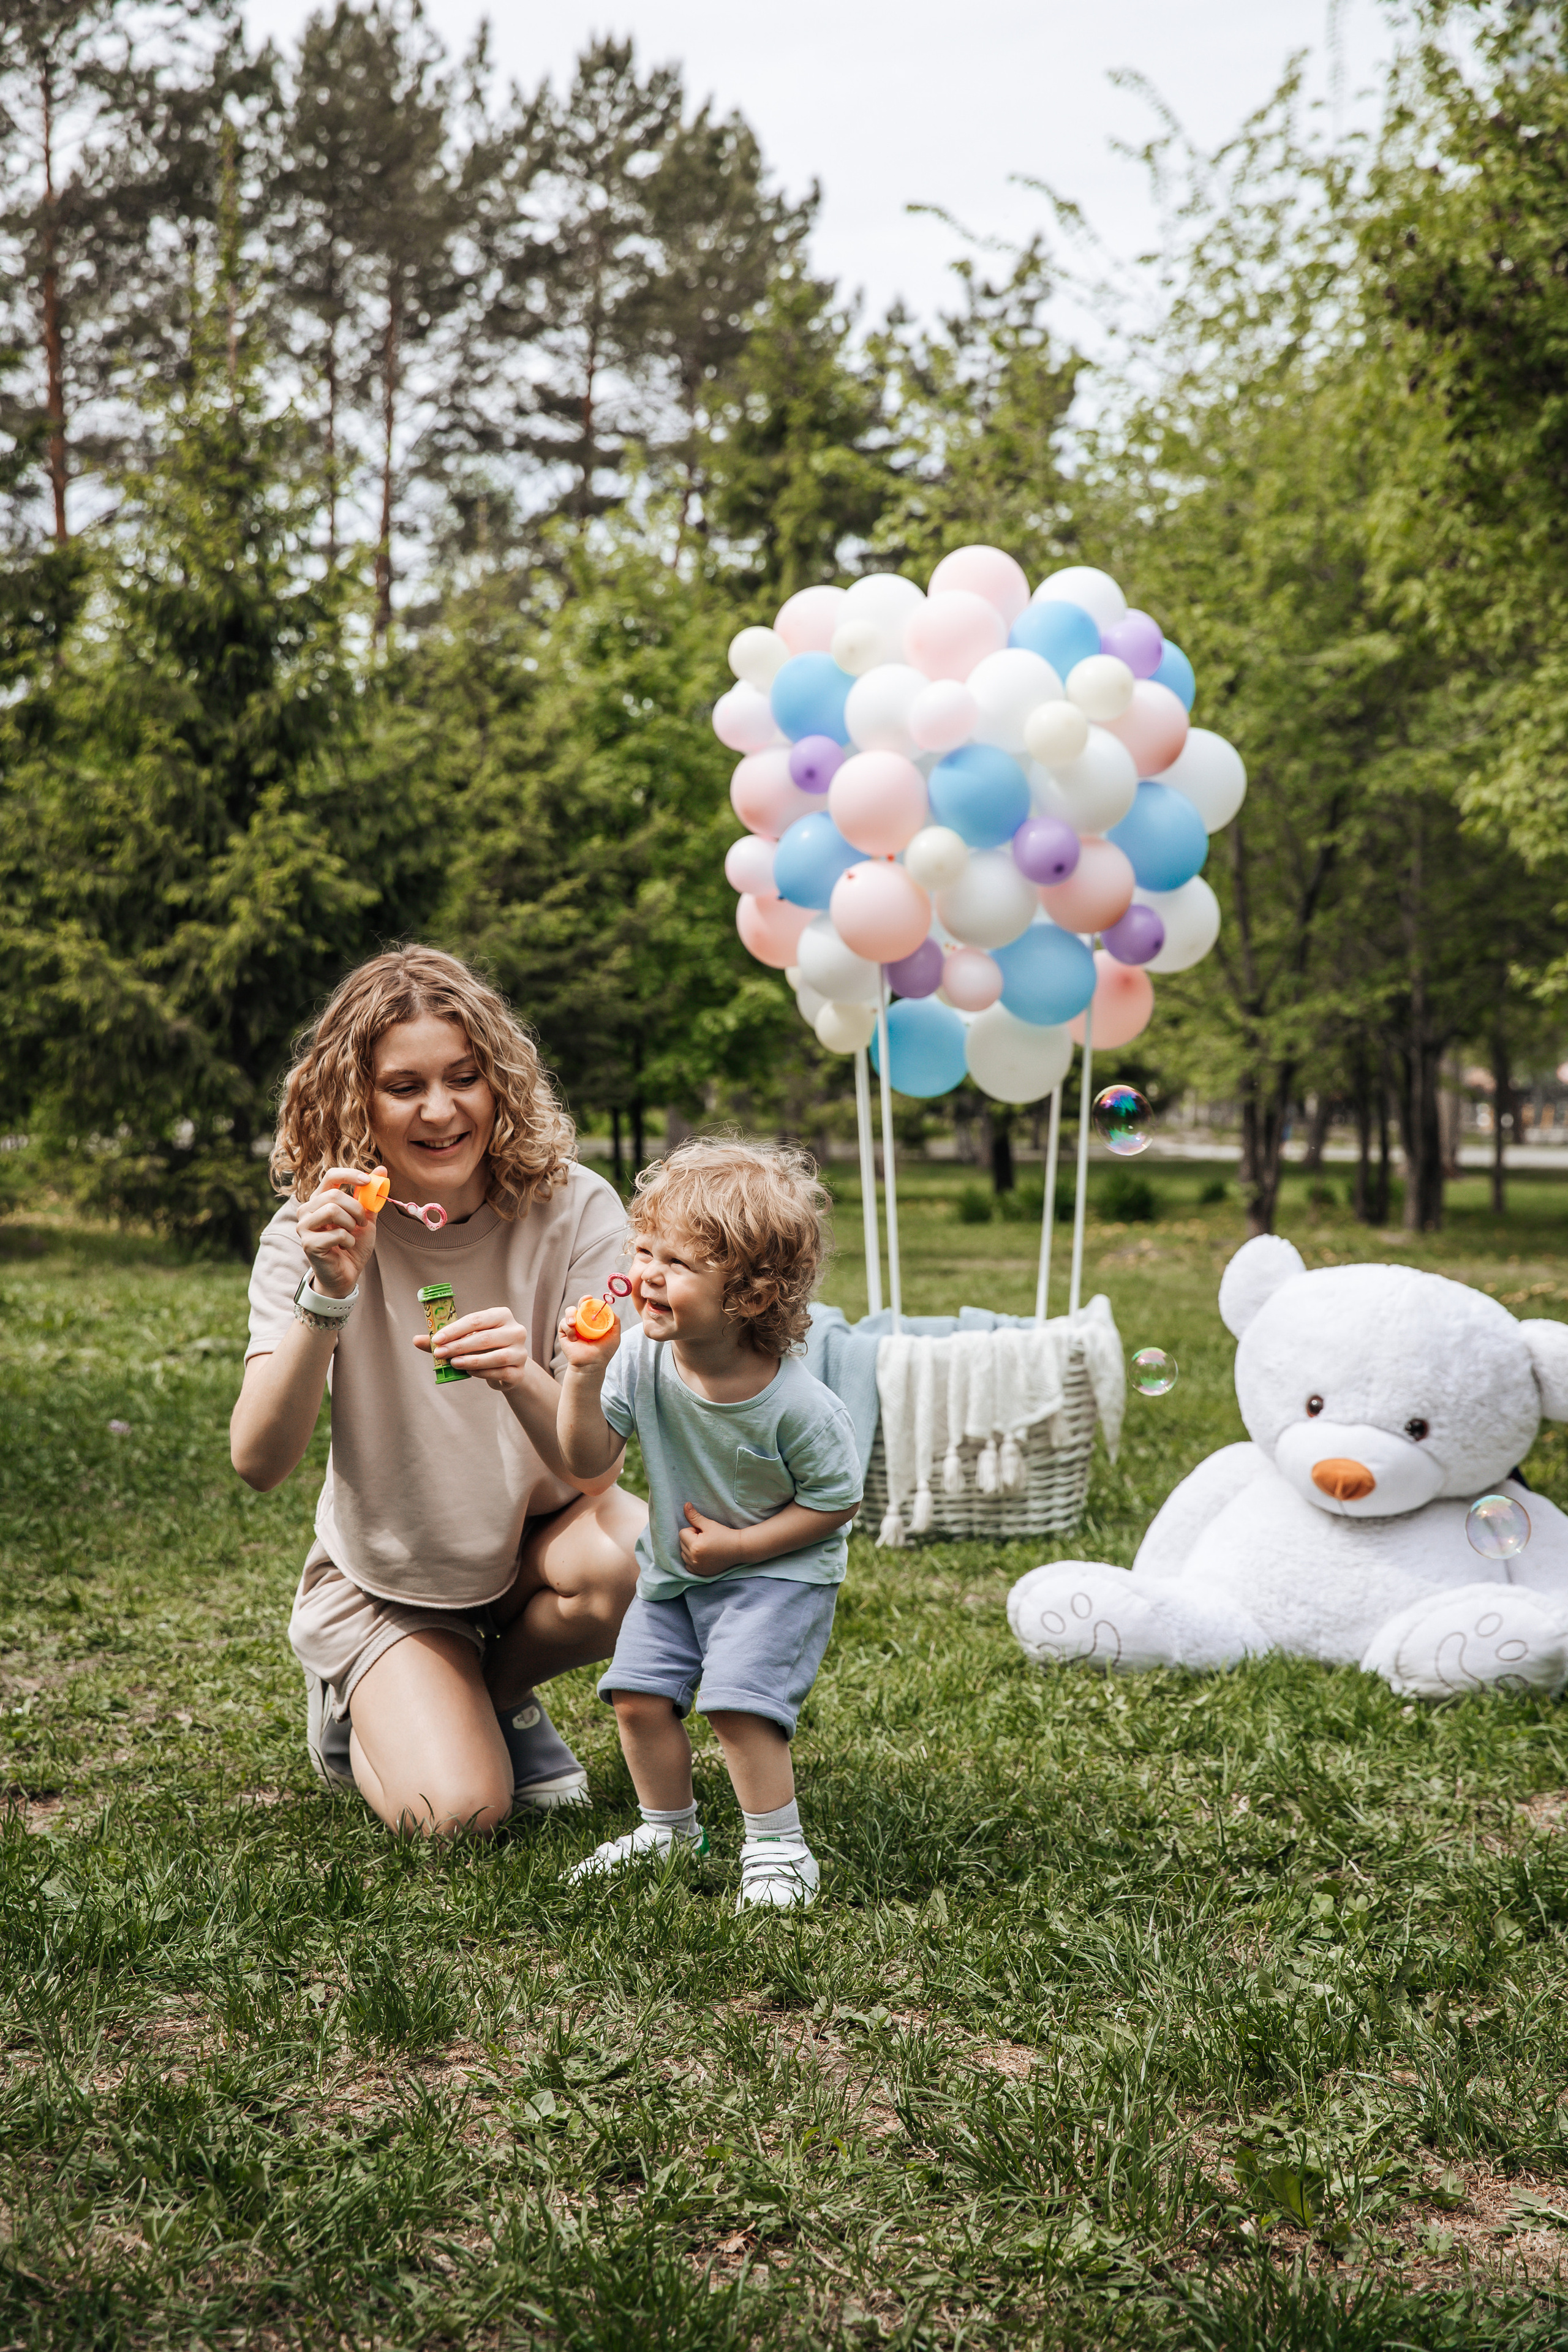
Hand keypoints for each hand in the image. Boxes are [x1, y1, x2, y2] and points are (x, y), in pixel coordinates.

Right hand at [297, 1165, 382, 1299]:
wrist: (347, 1273)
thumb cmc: (353, 1244)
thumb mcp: (365, 1218)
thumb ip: (370, 1196)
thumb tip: (382, 1169)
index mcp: (320, 1200)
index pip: (331, 1177)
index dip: (350, 1175)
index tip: (368, 1181)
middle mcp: (307, 1210)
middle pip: (334, 1195)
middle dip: (356, 1209)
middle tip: (361, 1223)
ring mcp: (304, 1227)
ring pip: (333, 1210)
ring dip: (351, 1224)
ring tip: (351, 1235)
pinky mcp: (308, 1243)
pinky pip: (336, 1233)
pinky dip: (348, 1240)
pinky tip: (344, 1247)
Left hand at [415, 1305, 530, 1390]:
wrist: (508, 1366)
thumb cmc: (484, 1347)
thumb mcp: (466, 1338)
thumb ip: (445, 1339)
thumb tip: (416, 1340)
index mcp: (502, 1315)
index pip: (476, 1320)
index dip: (455, 1330)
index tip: (436, 1339)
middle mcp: (516, 1331)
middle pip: (485, 1338)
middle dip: (458, 1346)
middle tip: (439, 1353)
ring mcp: (520, 1352)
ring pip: (495, 1357)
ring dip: (470, 1360)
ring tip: (453, 1363)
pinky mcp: (519, 1372)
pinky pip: (499, 1373)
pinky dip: (481, 1373)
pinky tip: (468, 1372)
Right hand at [557, 1306, 622, 1374]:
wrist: (592, 1363)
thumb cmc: (604, 1351)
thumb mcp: (614, 1335)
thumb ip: (614, 1321)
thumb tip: (609, 1308)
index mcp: (593, 1321)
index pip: (590, 1307)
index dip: (589, 1301)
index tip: (590, 1298)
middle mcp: (582, 1322)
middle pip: (579, 1306)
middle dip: (581, 1301)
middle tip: (584, 1301)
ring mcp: (573, 1327)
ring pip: (569, 1312)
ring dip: (571, 1315)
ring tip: (574, 1324)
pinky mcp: (563, 1333)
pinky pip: (563, 1323)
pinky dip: (568, 1328)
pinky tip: (574, 1338)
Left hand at [678, 1505, 743, 1577]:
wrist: (738, 1549)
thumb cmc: (724, 1534)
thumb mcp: (709, 1524)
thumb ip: (694, 1516)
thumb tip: (685, 1505)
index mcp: (695, 1546)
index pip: (682, 1533)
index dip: (693, 1530)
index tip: (705, 1532)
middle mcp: (694, 1559)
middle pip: (682, 1543)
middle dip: (691, 1539)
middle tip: (706, 1539)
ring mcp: (697, 1568)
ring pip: (683, 1554)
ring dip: (691, 1549)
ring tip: (706, 1547)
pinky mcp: (700, 1573)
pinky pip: (688, 1565)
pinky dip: (693, 1560)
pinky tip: (704, 1556)